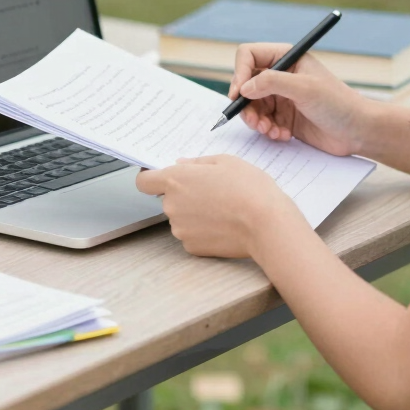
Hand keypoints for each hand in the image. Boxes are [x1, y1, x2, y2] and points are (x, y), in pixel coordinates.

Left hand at [136, 154, 301, 258]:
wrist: (266, 224)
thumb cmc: (249, 188)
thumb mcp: (226, 162)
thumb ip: (198, 163)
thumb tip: (182, 165)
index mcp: (176, 180)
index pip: (143, 181)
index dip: (151, 179)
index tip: (162, 178)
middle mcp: (172, 205)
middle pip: (168, 199)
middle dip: (184, 195)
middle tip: (211, 191)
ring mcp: (180, 229)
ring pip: (181, 218)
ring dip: (194, 213)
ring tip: (223, 209)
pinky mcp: (192, 247)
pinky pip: (192, 235)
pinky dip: (203, 231)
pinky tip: (224, 225)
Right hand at [230, 43, 374, 156]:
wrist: (358, 131)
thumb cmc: (338, 103)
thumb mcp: (305, 88)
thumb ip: (272, 82)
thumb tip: (244, 88)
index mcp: (286, 58)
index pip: (248, 56)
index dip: (239, 73)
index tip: (239, 94)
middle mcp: (280, 75)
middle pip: (245, 84)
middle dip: (246, 104)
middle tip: (254, 121)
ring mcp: (281, 97)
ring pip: (251, 106)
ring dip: (256, 120)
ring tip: (270, 131)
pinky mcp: (283, 117)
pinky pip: (262, 122)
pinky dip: (267, 130)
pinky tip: (283, 136)